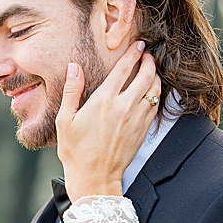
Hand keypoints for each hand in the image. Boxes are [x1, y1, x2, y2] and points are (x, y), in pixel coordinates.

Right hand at [55, 40, 159, 197]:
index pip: (124, 70)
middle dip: (150, 61)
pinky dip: (157, 94)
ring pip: (154, 91)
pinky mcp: (143, 131)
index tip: (139, 44)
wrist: (95, 177)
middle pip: (146, 77)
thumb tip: (73, 67)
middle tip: (149, 53)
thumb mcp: (65, 120)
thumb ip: (72, 91)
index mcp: (103, 101)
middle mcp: (124, 108)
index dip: (133, 54)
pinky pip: (155, 107)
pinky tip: (153, 91)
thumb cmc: (76, 150)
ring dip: (156, 77)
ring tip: (153, 68)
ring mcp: (136, 120)